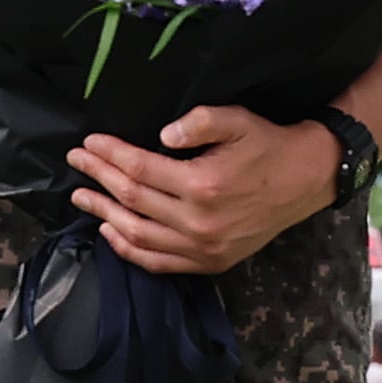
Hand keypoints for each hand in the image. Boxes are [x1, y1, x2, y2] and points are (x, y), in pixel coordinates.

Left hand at [66, 104, 339, 277]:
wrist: (305, 180)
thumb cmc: (267, 145)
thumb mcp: (238, 120)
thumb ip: (199, 122)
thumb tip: (163, 136)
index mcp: (203, 184)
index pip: (139, 168)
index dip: (109, 155)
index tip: (88, 144)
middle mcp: (199, 221)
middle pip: (132, 200)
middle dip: (98, 178)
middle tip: (77, 162)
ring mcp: (203, 248)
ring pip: (138, 235)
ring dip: (104, 214)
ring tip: (82, 197)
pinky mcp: (209, 262)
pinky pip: (158, 262)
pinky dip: (129, 250)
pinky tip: (111, 232)